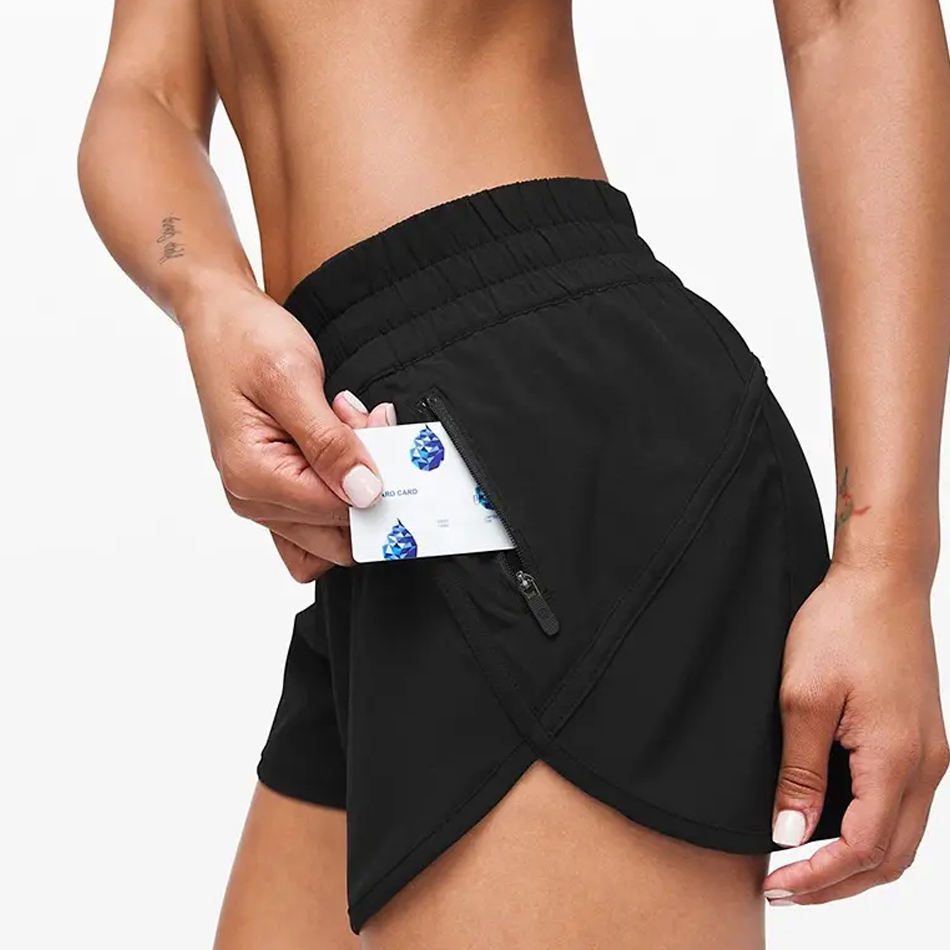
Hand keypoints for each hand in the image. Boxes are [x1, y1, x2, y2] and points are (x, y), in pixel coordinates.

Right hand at [182, 282, 395, 581]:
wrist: (219, 319)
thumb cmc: (244, 340)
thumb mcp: (292, 380)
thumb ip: (330, 442)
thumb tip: (365, 492)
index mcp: (253, 477)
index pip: (338, 514)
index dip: (376, 480)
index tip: (384, 432)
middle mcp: (254, 498)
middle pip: (339, 533)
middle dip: (369, 484)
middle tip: (368, 425)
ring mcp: (263, 498)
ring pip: (335, 525)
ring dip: (357, 480)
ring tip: (349, 424)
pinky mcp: (276, 487)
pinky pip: (322, 514)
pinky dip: (343, 482)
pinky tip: (343, 440)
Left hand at [763, 560, 947, 904]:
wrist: (881, 582)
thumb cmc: (841, 627)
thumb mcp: (804, 697)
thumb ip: (799, 771)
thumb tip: (790, 835)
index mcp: (897, 759)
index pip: (863, 850)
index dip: (818, 877)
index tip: (776, 885)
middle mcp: (926, 766)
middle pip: (890, 857)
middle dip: (838, 883)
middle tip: (784, 887)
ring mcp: (930, 754)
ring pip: (901, 837)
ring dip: (855, 861)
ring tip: (801, 864)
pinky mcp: (922, 740)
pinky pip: (903, 806)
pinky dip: (869, 829)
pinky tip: (831, 823)